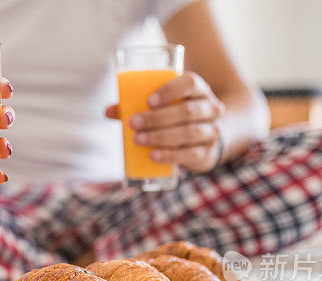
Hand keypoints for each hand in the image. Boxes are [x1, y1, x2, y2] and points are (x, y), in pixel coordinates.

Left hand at [106, 71, 224, 173]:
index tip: (148, 101)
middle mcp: (211, 108)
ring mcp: (212, 131)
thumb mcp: (162, 107)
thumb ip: (136, 106)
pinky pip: (191, 154)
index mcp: (198, 90)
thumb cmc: (177, 116)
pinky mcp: (208, 152)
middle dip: (158, 118)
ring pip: (190, 132)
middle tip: (134, 123)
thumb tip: (108, 111)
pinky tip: (154, 155)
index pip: (190, 83)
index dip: (170, 90)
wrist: (205, 139)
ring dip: (161, 136)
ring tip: (138, 140)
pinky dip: (170, 155)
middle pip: (187, 111)